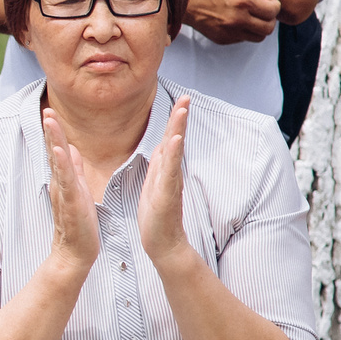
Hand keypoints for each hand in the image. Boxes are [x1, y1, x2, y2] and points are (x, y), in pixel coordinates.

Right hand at [39, 106, 100, 277]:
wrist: (76, 251)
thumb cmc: (78, 223)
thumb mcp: (78, 190)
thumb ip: (74, 169)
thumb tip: (69, 148)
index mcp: (64, 179)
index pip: (57, 151)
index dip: (54, 132)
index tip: (50, 111)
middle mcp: (60, 183)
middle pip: (53, 151)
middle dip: (50, 130)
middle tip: (46, 110)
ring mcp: (64, 192)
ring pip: (57, 161)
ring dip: (52, 140)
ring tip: (49, 122)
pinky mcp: (70, 202)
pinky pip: (65, 180)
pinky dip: (61, 164)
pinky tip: (59, 150)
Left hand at [138, 94, 191, 269]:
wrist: (162, 243)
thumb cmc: (156, 215)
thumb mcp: (154, 184)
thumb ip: (160, 165)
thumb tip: (163, 147)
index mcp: (164, 169)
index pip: (170, 139)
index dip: (174, 120)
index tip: (180, 100)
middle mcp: (170, 172)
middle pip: (175, 139)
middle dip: (180, 117)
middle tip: (186, 97)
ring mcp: (170, 182)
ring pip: (174, 151)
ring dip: (178, 129)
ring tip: (182, 110)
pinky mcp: (167, 194)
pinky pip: (170, 171)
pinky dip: (173, 155)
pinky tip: (176, 140)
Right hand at [184, 0, 281, 43]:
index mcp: (244, 1)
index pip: (273, 10)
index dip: (274, 3)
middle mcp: (239, 19)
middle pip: (268, 28)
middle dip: (269, 17)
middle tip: (262, 8)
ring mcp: (229, 31)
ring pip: (257, 37)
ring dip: (259, 27)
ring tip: (251, 15)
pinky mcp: (221, 38)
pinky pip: (241, 39)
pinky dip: (244, 32)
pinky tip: (236, 20)